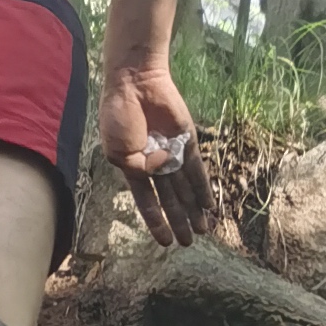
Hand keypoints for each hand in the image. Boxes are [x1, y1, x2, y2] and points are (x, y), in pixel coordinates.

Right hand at [102, 58, 213, 244]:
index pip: (148, 202)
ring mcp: (172, 154)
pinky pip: (198, 169)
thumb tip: (162, 171)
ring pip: (186, 188)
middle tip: (189, 241)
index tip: (165, 241)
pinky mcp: (187, 142)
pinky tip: (209, 205)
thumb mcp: (116, 151)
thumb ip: (139, 169)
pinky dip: (204, 187)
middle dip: (179, 221)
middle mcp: (156, 165)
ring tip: (203, 230)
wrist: (134, 83)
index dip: (156, 222)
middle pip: (171, 199)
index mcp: (134, 168)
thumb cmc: (118, 116)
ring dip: (194, 210)